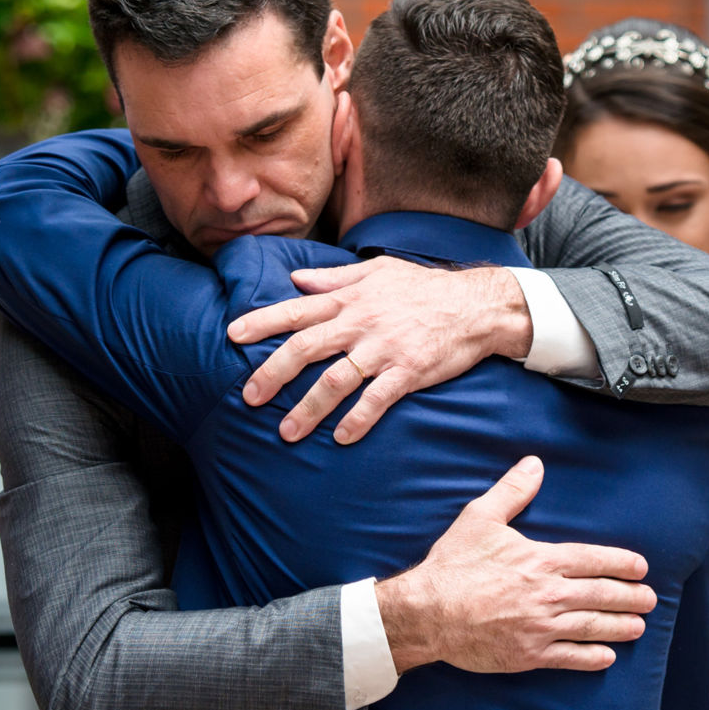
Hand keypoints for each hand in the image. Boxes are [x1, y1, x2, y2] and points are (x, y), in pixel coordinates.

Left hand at [227, 256, 532, 444]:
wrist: (476, 305)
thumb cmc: (425, 287)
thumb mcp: (378, 272)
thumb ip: (334, 278)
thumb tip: (297, 279)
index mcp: (349, 299)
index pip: (296, 310)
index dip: (261, 323)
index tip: (232, 336)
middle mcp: (360, 323)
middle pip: (305, 349)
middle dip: (272, 375)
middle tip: (250, 398)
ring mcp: (383, 349)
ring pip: (335, 381)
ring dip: (308, 409)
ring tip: (287, 433)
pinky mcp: (408, 372)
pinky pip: (377, 400)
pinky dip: (357, 420)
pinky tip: (341, 437)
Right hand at [373, 458, 655, 673]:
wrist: (427, 612)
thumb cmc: (453, 564)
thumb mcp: (480, 518)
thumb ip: (512, 492)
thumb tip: (535, 464)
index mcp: (541, 560)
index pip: (594, 560)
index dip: (621, 564)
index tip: (641, 568)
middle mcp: (548, 594)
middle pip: (602, 595)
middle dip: (630, 597)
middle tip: (650, 600)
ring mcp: (540, 626)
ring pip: (592, 627)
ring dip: (620, 627)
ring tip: (638, 627)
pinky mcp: (528, 654)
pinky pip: (570, 657)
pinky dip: (592, 658)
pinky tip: (607, 658)